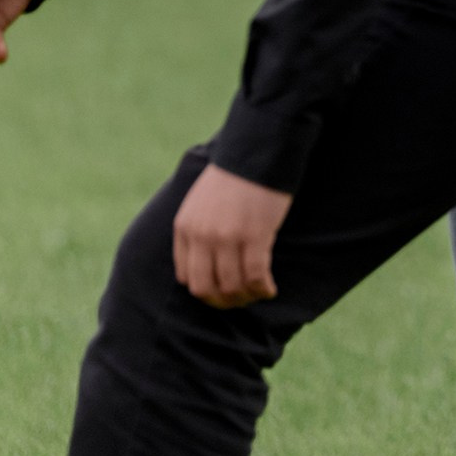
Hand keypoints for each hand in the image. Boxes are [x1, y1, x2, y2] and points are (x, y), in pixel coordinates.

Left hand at [173, 164, 292, 308]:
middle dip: (223, 301)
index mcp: (185, 228)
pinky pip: (255, 275)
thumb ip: (197, 231)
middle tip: (240, 300)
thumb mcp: (201, 203)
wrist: (256, 154)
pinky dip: (262, 288)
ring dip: (246, 296)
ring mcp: (227, 237)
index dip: (206, 291)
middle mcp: (202, 236)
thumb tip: (205, 264)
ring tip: (258, 293)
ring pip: (232, 285)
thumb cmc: (233, 177)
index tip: (223, 291)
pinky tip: (270, 288)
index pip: (187, 277)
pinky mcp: (254, 235)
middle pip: (206, 288)